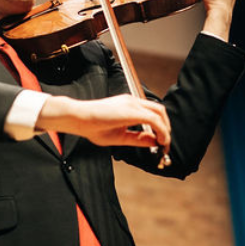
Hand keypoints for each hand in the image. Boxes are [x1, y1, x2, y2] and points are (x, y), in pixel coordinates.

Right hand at [39, 92, 171, 151]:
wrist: (78, 118)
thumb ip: (138, 139)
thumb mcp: (120, 137)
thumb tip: (155, 142)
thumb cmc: (93, 127)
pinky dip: (161, 131)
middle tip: (165, 144)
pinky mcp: (131, 110)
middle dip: (166, 127)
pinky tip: (159, 142)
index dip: (160, 127)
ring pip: (159, 113)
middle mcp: (132, 101)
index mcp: (129, 105)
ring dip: (165, 130)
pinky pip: (153, 120)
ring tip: (163, 144)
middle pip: (159, 110)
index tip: (161, 142)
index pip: (152, 112)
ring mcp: (132, 104)